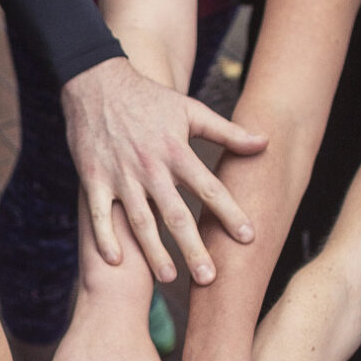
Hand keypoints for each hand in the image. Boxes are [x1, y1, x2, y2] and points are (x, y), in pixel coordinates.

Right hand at [61, 56, 265, 283]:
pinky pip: (100, 215)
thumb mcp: (190, 110)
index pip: (209, 188)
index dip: (229, 213)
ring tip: (169, 278)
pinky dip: (106, 238)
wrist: (96, 82)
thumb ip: (228, 132)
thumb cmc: (149, 99)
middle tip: (209, 277)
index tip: (248, 238)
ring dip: (154, 251)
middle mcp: (151, 167)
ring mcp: (121, 175)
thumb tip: (266, 142)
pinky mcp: (94, 179)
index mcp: (177, 152)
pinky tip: (118, 261)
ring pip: (140, 221)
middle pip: (176, 214)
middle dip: (193, 248)